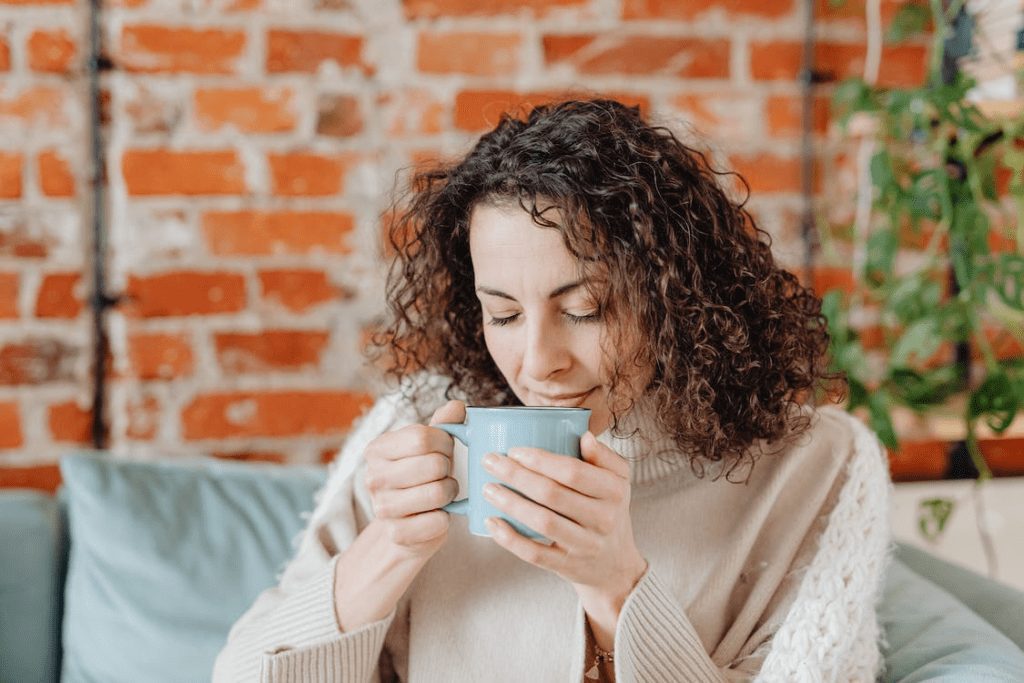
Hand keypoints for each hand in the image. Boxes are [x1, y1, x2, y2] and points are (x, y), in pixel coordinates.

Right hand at [362, 400, 464, 560]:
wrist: (407, 524)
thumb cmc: (421, 478)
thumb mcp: (429, 447)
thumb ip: (443, 424)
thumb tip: (457, 406)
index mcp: (378, 449)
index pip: (422, 437)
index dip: (444, 443)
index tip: (445, 450)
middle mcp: (373, 477)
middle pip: (433, 464)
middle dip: (448, 469)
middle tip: (444, 474)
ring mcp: (382, 508)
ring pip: (437, 493)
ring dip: (449, 493)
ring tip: (443, 493)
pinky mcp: (396, 534)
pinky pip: (438, 521)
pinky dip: (445, 518)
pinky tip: (436, 515)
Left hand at [481, 431, 647, 608]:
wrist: (615, 564)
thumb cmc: (608, 511)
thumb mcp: (617, 480)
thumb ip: (602, 456)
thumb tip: (584, 435)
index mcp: (614, 491)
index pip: (573, 472)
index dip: (540, 460)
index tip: (514, 450)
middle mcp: (603, 519)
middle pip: (552, 494)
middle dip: (516, 476)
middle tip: (490, 462)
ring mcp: (585, 545)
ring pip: (542, 523)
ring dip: (510, 503)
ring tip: (487, 488)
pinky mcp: (567, 566)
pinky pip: (535, 554)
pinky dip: (510, 539)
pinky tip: (491, 522)